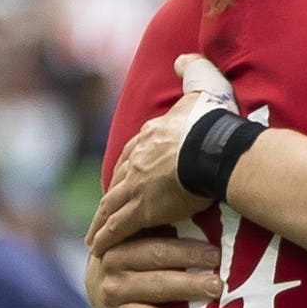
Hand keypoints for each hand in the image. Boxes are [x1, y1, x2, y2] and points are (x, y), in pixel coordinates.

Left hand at [91, 55, 237, 255]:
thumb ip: (193, 71)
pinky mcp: (142, 209)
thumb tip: (183, 58)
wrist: (209, 149)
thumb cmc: (212, 121)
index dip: (131, 166)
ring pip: (112, 206)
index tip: (127, 177)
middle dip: (111, 196)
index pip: (135, 153)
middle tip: (104, 210)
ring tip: (93, 236)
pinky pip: (119, 227)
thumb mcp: (203, 86)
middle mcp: (138, 159)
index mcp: (152, 135)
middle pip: (118, 181)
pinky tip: (98, 249)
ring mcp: (137, 185)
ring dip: (101, 221)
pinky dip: (107, 238)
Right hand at [94, 225, 222, 307]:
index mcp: (119, 252)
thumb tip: (208, 217)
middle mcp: (112, 283)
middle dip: (189, 287)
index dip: (187, 253)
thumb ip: (164, 232)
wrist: (98, 285)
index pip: (156, 252)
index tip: (216, 256)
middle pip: (156, 285)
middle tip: (217, 288)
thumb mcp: (139, 239)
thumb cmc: (134, 258)